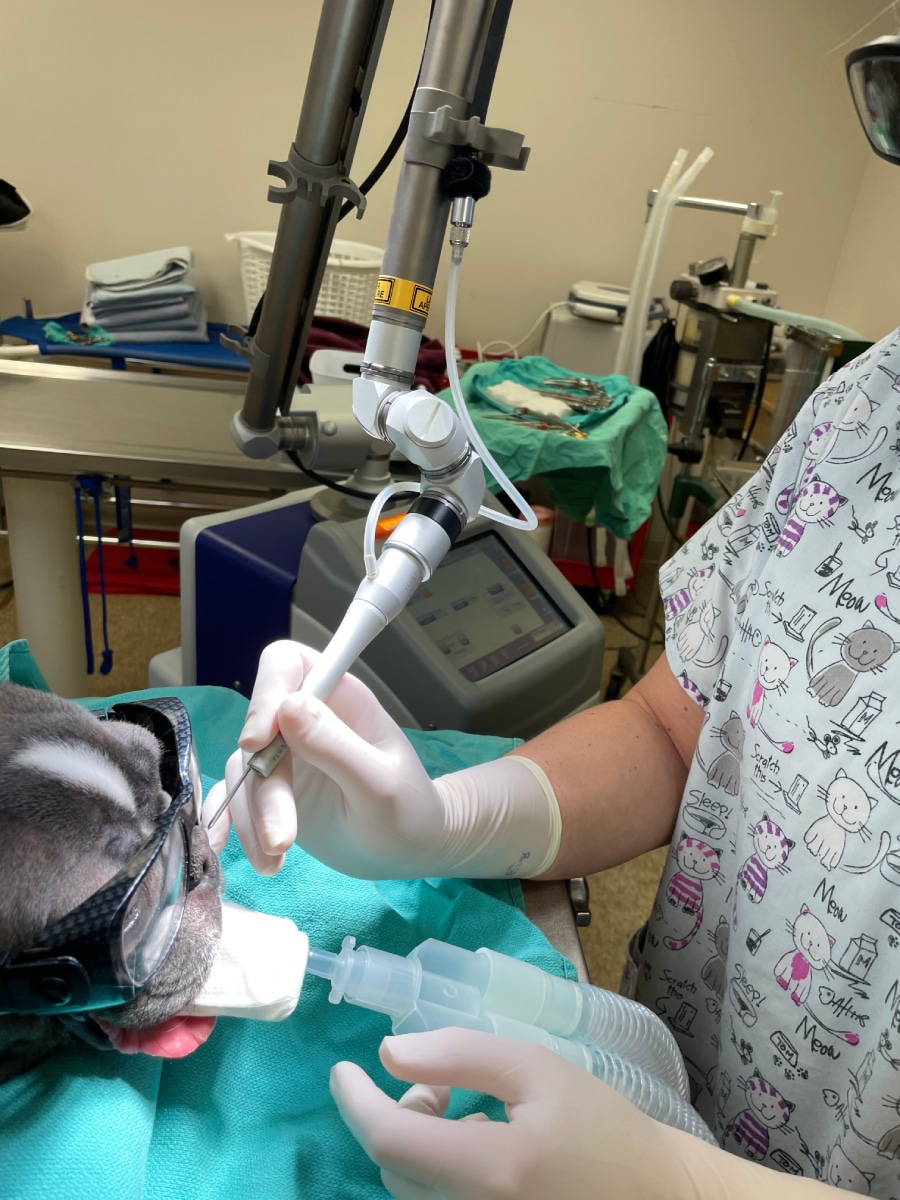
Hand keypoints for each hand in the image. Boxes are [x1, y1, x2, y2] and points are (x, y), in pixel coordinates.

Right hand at [204, 641, 447, 877]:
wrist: (409, 852)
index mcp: (340, 699)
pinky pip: (236, 798)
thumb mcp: (380, 783)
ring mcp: (287, 755)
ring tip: (275, 861)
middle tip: (282, 838)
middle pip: (258, 731)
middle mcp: (307, 719)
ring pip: (243, 771)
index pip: (286, 665)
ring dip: (250, 818)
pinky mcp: (273, 789)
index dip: (266, 692)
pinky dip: (234, 825)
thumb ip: (336, 746)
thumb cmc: (409, 811)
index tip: (257, 742)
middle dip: (263, 788)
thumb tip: (288, 706)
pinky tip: (245, 854)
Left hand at [330, 1028, 707, 1199]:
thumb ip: (459, 1053)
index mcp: (494, 1171)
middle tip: (443, 1085)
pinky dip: (438, 1176)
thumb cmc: (601, 1126)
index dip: (355, 1103)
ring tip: (469, 1117)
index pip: (391, 1142)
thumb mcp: (536, 1069)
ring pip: (411, 1193)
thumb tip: (389, 1054)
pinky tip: (481, 1156)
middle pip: (396, 1168)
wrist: (656, 1197)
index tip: (341, 1069)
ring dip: (419, 1148)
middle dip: (403, 1115)